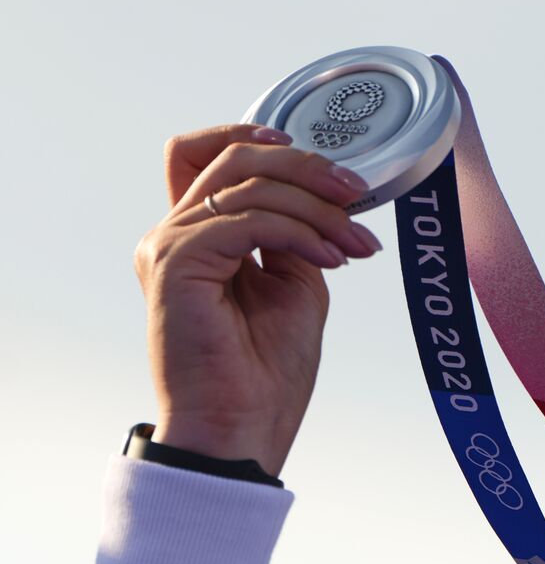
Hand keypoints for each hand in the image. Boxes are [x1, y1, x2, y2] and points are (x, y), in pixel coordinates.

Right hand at [133, 124, 382, 476]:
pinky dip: (301, 232)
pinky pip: (248, 220)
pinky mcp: (175, 262)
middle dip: (306, 166)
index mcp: (198, 238)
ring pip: (246, 181)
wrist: (242, 428)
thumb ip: (296, 237)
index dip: (255, 136)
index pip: (205, 155)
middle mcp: (174, 234)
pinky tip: (333, 258)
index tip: (323, 166)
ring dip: (316, 206)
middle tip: (356, 194)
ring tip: (356, 244)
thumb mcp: (296, 287)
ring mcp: (168, 246)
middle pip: (233, 156)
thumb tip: (321, 201)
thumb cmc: (265, 374)